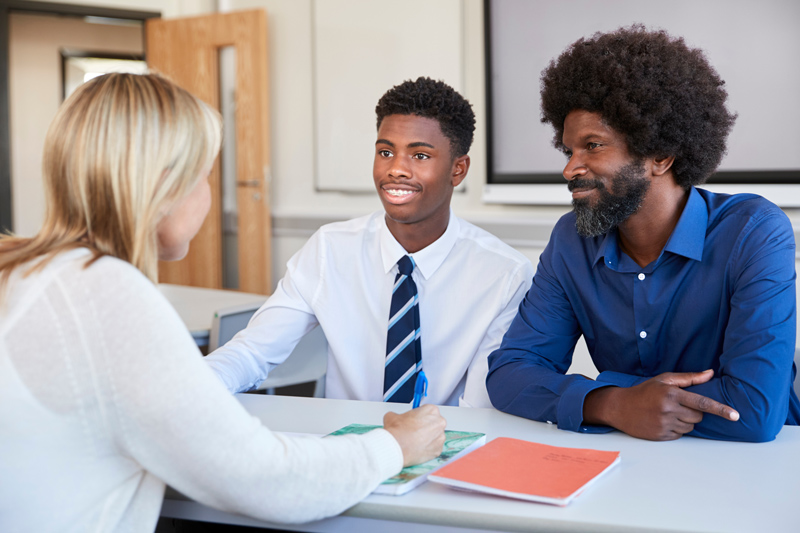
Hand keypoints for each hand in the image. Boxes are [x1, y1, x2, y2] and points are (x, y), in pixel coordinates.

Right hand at [383, 404, 446, 466]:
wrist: (397, 447)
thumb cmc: (398, 431)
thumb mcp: (393, 416)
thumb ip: (399, 415)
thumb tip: (397, 419)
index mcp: (431, 410)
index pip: (428, 411)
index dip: (420, 416)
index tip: (415, 420)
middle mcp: (439, 422)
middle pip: (434, 423)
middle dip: (426, 426)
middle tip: (415, 430)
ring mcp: (440, 437)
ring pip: (435, 436)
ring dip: (428, 438)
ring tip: (415, 440)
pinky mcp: (438, 450)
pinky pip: (435, 448)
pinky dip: (428, 448)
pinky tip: (418, 448)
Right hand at [583, 369, 738, 440]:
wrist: (620, 407)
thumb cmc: (644, 391)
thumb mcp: (664, 379)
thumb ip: (689, 378)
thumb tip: (710, 373)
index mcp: (671, 394)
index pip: (702, 402)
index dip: (721, 409)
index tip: (735, 415)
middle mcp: (669, 410)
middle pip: (698, 416)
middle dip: (695, 412)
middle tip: (679, 405)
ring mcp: (664, 424)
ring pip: (690, 427)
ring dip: (686, 421)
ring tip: (669, 412)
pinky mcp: (661, 436)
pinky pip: (680, 435)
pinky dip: (677, 429)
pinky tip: (664, 421)